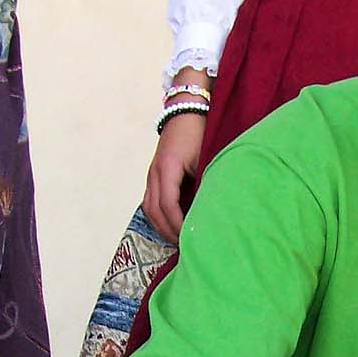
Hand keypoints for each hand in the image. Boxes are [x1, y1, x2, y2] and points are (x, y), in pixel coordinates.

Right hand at [144, 110, 207, 242]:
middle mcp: (155, 172)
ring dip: (161, 226)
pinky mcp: (154, 174)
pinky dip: (159, 216)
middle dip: (168, 230)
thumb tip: (209, 210)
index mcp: (167, 167)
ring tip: (177, 240)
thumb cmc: (200, 132)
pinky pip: (150, 201)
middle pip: (153, 210)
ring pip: (148, 207)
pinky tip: (171, 226)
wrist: (187, 109)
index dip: (178, 224)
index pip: (167, 204)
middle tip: (185, 247)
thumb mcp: (205, 158)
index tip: (190, 237)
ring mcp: (152, 173)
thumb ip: (204, 182)